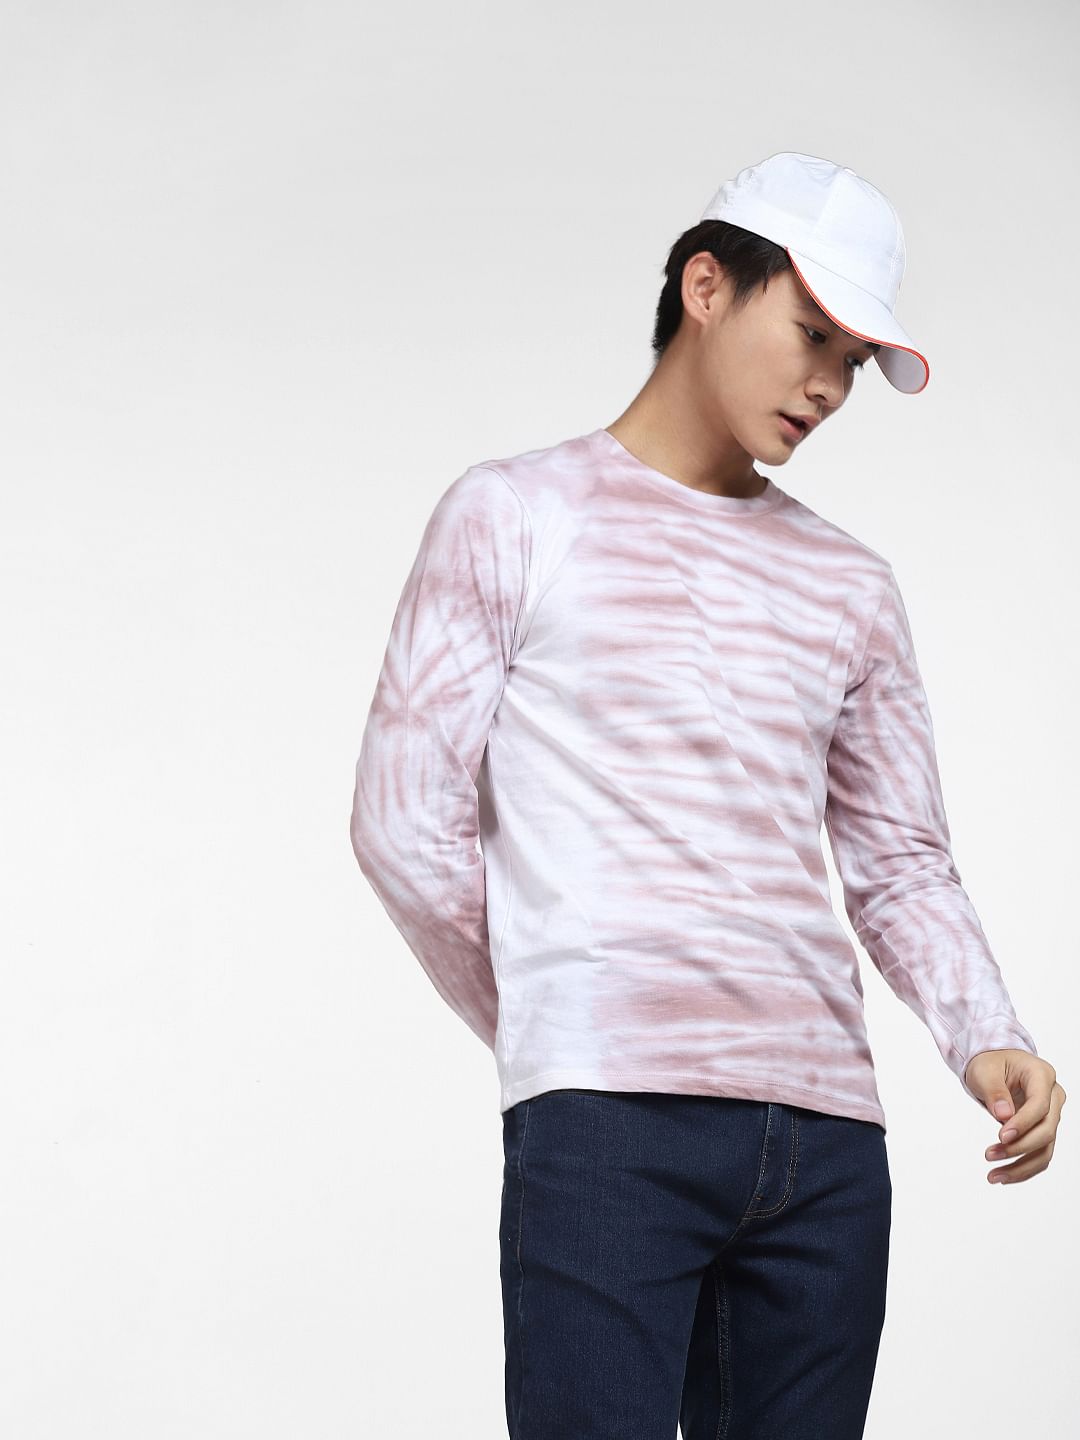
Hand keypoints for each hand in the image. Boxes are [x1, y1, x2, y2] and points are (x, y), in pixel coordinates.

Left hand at [963, 1049, 1065, 1184]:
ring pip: (1045, 1148)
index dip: (1023, 1123)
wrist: (995, 1064)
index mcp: (1041, 1075)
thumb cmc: (991, 1062)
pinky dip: (1024, 1167)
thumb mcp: (984, 1070)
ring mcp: (1051, 1114)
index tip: (1001, 1137)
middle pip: (1046, 1129)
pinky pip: (1040, 1153)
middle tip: (990, 1155)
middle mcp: (1053, 1096)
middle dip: (1019, 1147)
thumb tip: (1003, 1116)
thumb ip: (994, 1091)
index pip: (1040, 1105)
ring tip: (994, 1176)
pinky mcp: (1043, 1129)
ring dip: (1021, 1166)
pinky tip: (1004, 1176)